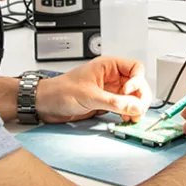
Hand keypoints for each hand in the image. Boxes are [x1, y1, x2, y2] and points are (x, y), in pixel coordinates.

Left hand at [35, 57, 151, 123]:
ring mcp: (110, 90)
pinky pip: (123, 107)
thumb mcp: (90, 96)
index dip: (137, 81)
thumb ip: (114, 102)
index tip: (128, 93)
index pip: (135, 68)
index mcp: (108, 66)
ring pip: (132, 97)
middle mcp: (112, 77)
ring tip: (132, 117)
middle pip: (137, 84)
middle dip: (139, 97)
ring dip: (135, 108)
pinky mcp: (106, 103)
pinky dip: (127, 113)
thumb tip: (135, 106)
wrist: (46, 104)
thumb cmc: (61, 90)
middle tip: (137, 110)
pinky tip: (125, 119)